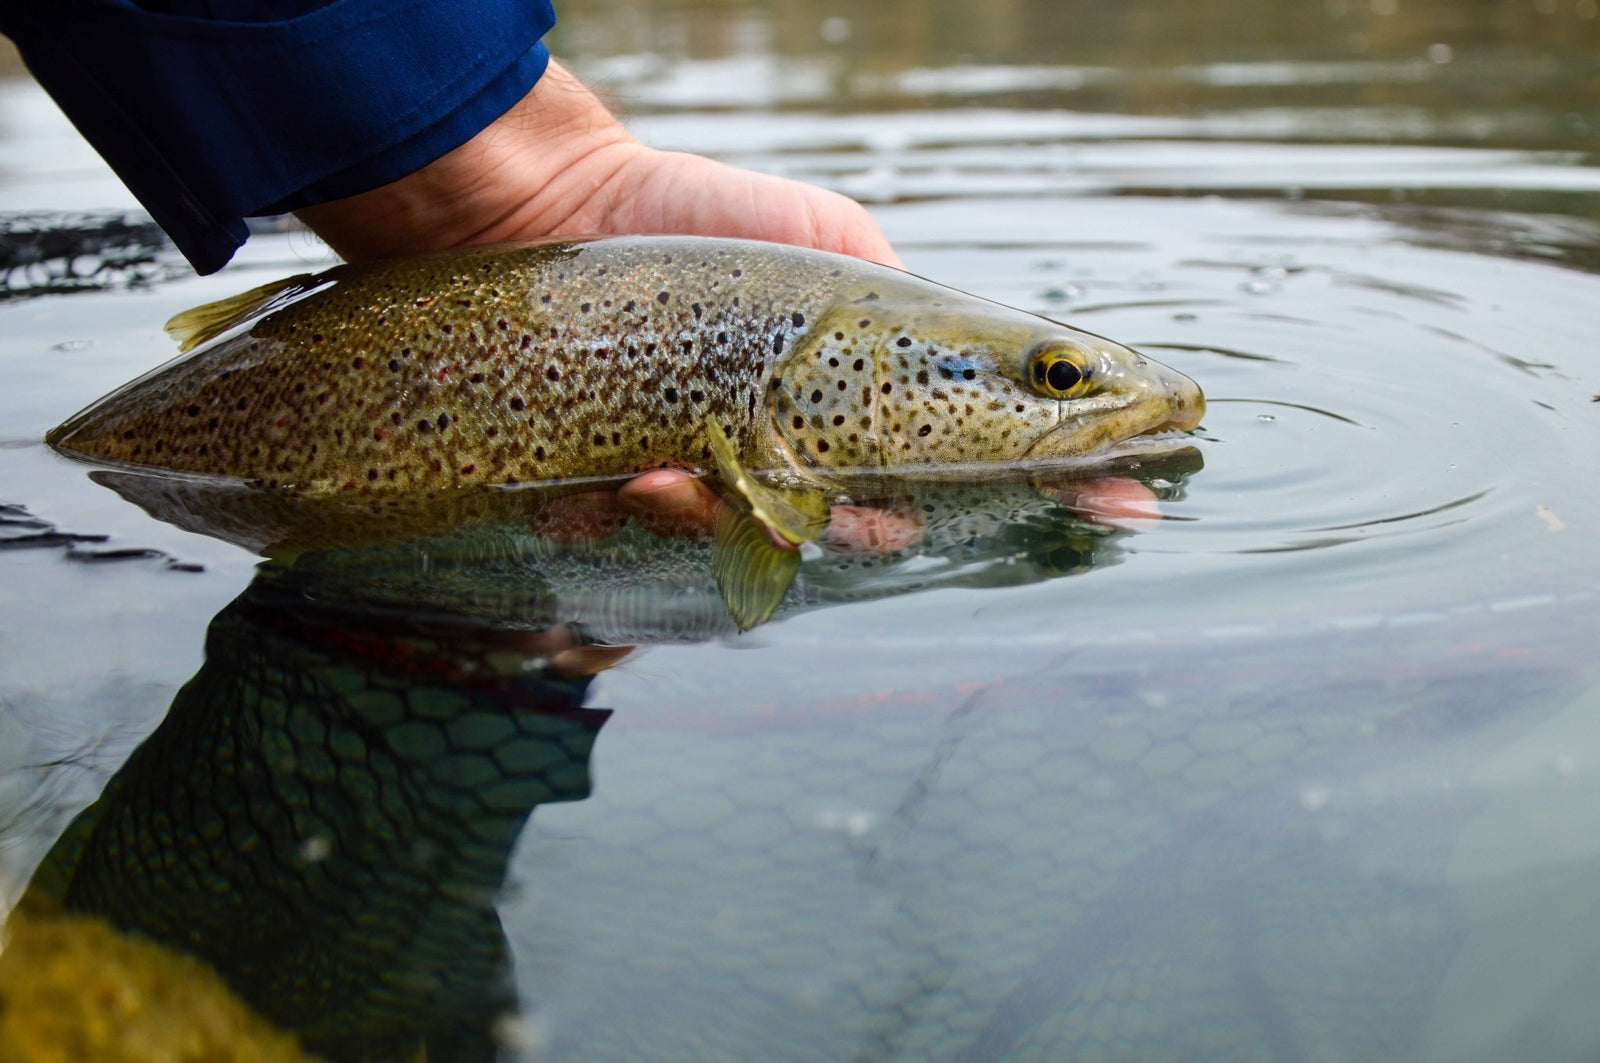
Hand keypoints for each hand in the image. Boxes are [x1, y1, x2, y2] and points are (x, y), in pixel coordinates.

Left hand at [296, 58, 901, 533]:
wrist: (564, 200)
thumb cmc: (696, 215)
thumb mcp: (817, 230)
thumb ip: (879, 282)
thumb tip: (941, 341)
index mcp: (805, 421)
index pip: (860, 504)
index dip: (871, 527)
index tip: (856, 519)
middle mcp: (739, 462)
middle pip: (774, 544)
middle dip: (767, 536)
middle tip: (745, 504)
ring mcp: (661, 477)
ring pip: (686, 552)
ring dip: (680, 527)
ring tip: (651, 481)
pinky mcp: (582, 481)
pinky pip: (596, 540)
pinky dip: (598, 527)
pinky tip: (590, 489)